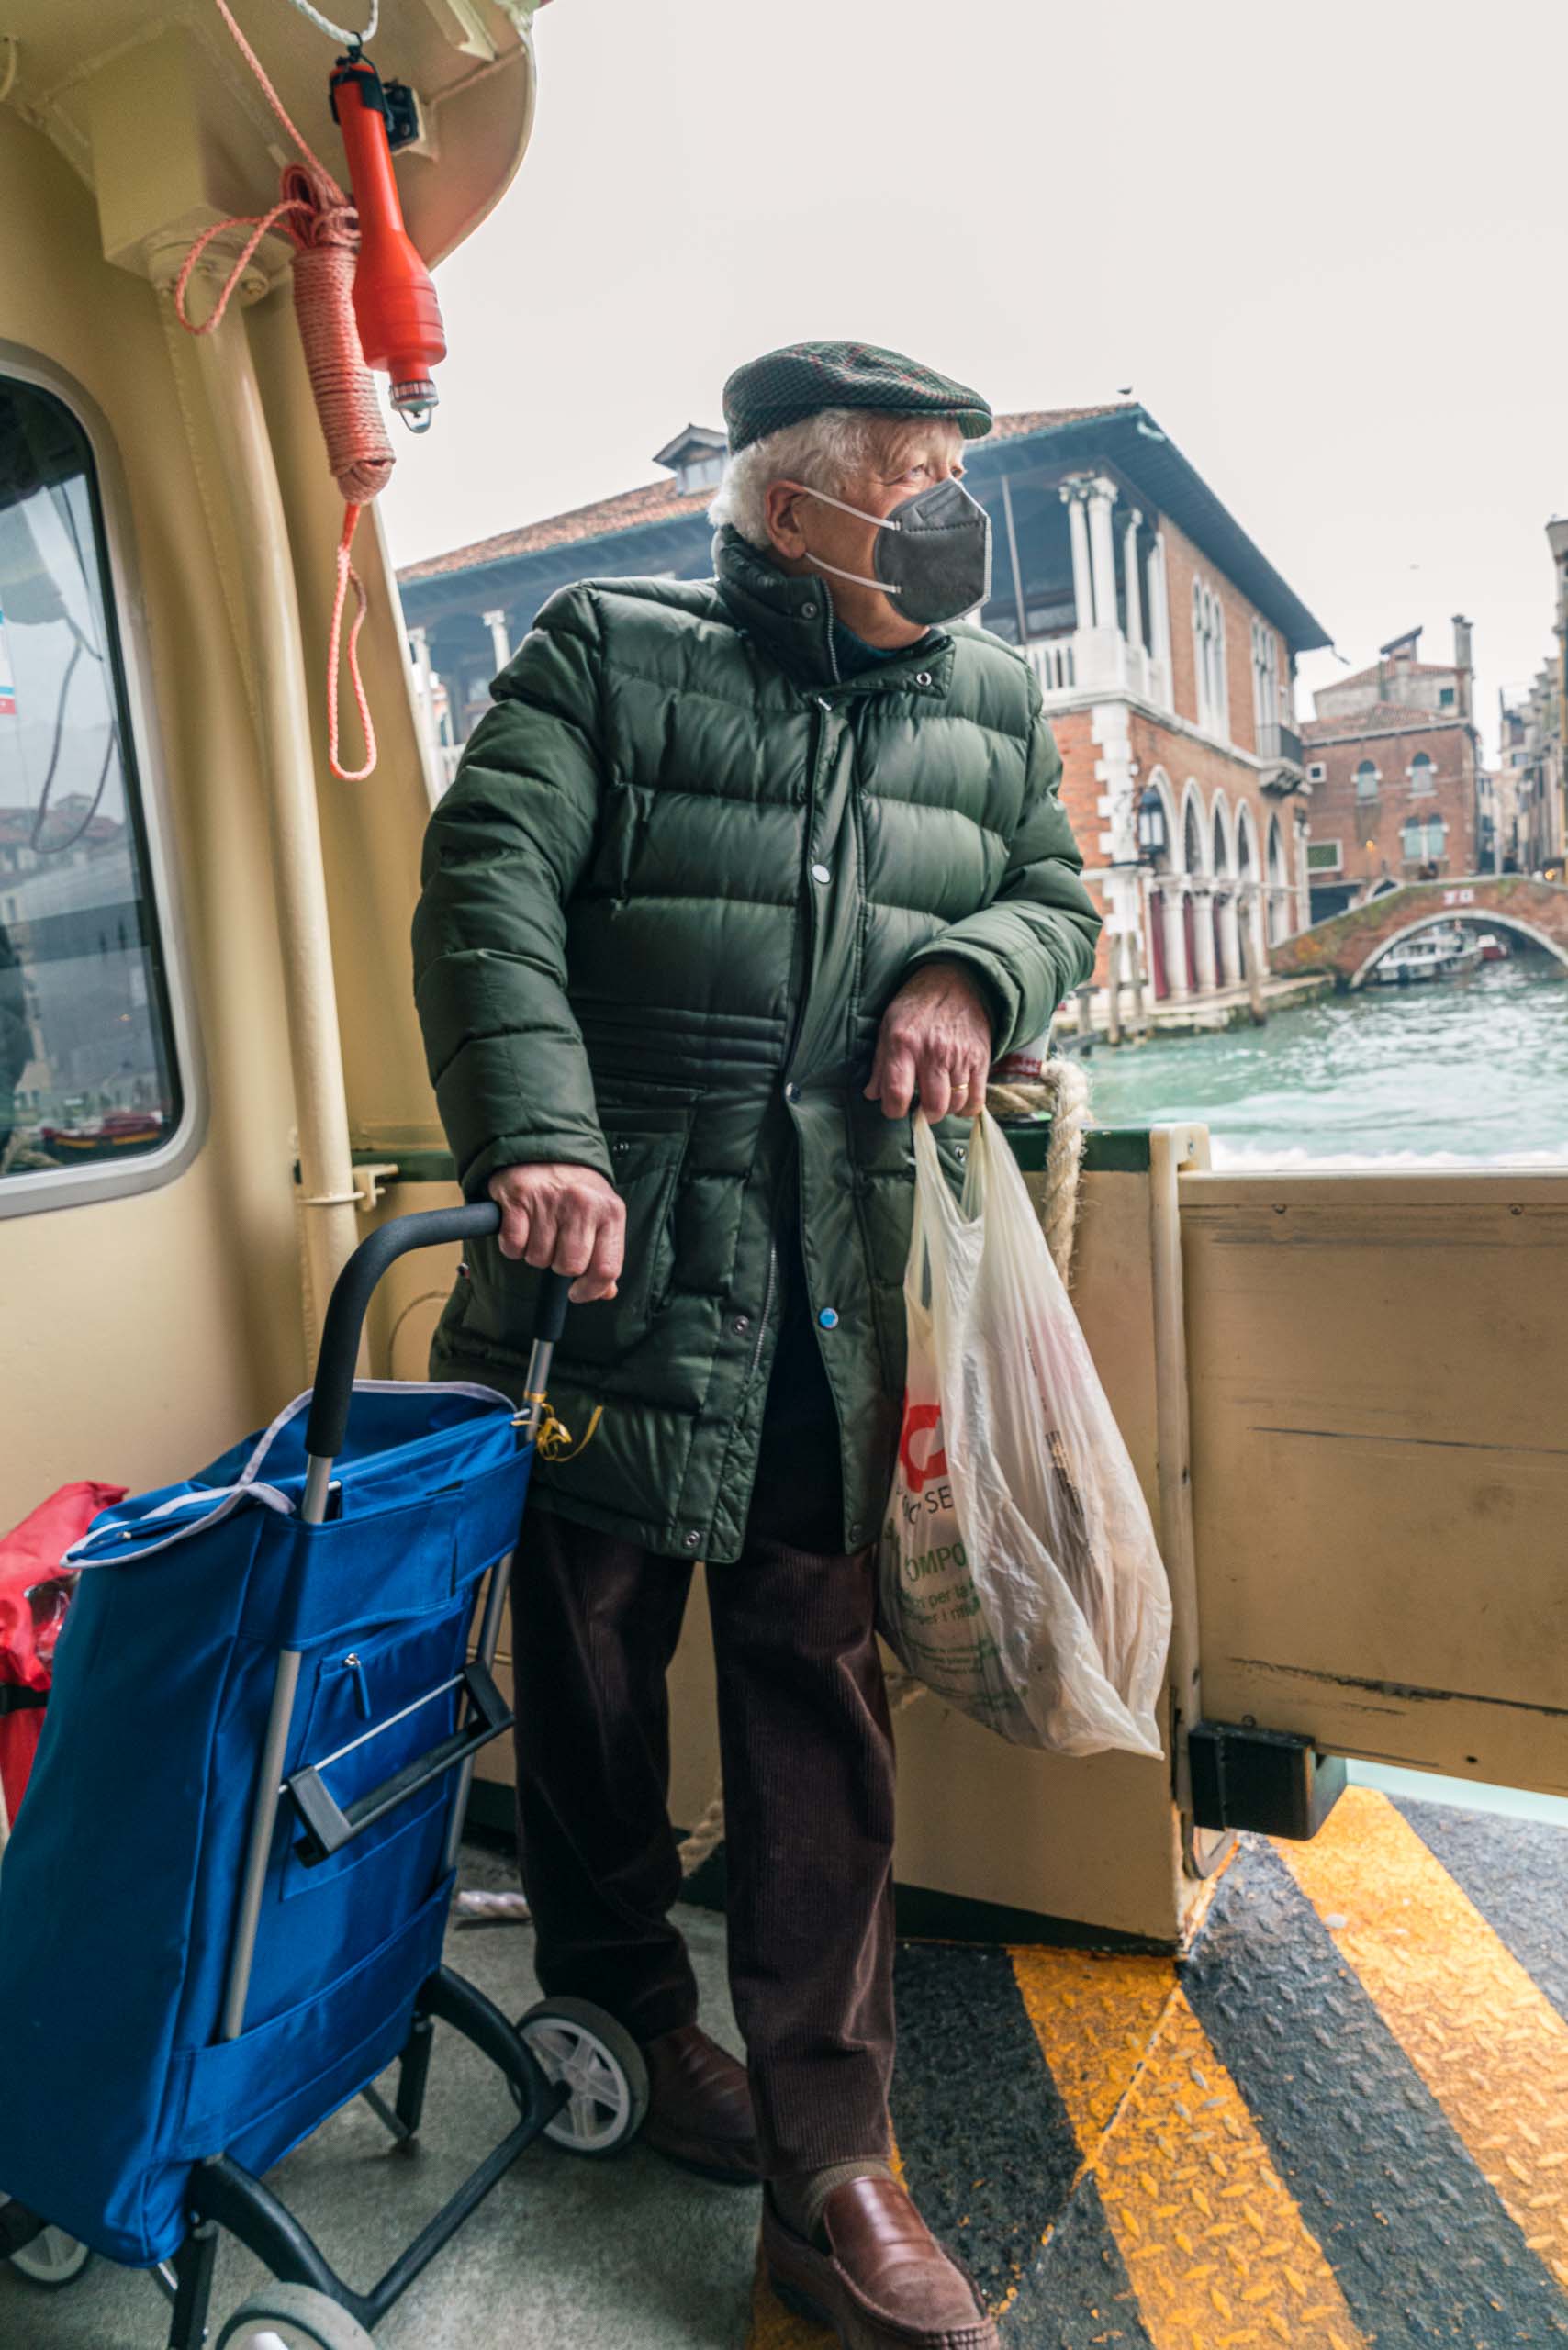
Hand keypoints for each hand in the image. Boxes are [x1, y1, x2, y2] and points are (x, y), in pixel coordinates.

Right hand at [486, 1162, 624, 1302]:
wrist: (545, 1146)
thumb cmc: (576, 1187)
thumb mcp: (601, 1214)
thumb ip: (606, 1253)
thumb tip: (606, 1292)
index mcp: (610, 1212)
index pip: (606, 1268)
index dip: (590, 1290)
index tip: (577, 1293)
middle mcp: (583, 1204)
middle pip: (569, 1266)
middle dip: (558, 1265)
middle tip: (556, 1246)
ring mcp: (550, 1200)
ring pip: (539, 1258)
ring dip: (535, 1253)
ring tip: (540, 1230)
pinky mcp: (519, 1197)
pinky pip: (513, 1245)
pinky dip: (512, 1245)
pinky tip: (521, 1227)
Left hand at [865, 962, 992, 1121]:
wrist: (955, 981)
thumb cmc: (916, 1007)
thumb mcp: (888, 1027)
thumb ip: (880, 1064)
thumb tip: (872, 1094)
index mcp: (904, 1045)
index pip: (897, 1094)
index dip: (893, 1110)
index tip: (895, 1108)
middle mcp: (933, 1052)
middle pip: (933, 1106)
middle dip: (924, 1115)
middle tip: (920, 1107)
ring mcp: (960, 1056)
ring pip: (955, 1104)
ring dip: (945, 1109)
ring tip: (938, 1098)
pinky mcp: (981, 1058)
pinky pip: (977, 1099)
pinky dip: (966, 1108)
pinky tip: (957, 1100)